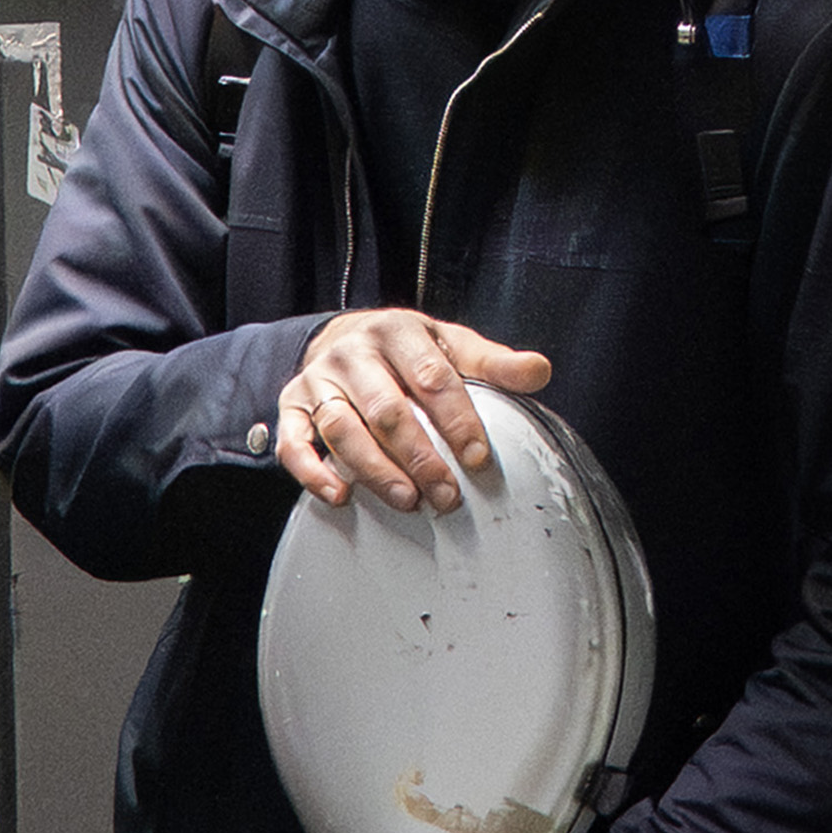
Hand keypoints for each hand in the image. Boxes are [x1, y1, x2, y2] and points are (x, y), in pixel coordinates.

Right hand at [268, 302, 555, 518]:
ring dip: (374, 470)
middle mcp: (353, 353)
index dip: (457, 420)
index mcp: (397, 331)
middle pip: (386, 409)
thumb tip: (541, 370)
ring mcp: (318, 380)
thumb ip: (494, 363)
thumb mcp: (450, 346)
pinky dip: (312, 471)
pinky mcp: (290, 405)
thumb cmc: (406, 352)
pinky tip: (339, 497)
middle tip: (446, 496)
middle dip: (419, 457)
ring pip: (341, 428)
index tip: (478, 459)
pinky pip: (293, 441)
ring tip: (407, 500)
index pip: (431, 377)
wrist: (340, 337)